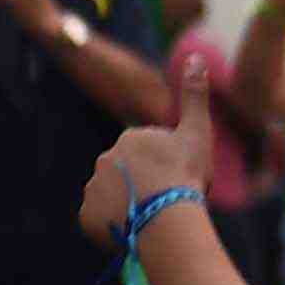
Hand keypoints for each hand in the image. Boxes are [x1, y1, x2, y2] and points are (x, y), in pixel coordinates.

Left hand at [77, 52, 217, 244]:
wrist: (166, 219)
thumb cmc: (185, 174)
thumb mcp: (197, 132)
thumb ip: (195, 94)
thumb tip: (195, 56)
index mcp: (130, 138)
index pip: (148, 154)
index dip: (167, 167)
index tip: (179, 180)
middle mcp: (105, 159)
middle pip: (129, 175)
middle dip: (145, 185)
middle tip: (167, 200)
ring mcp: (93, 189)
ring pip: (114, 196)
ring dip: (129, 205)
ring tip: (151, 217)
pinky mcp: (86, 216)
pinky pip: (100, 219)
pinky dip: (114, 224)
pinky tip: (135, 228)